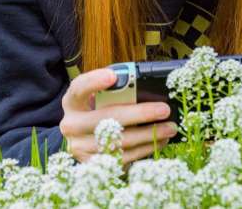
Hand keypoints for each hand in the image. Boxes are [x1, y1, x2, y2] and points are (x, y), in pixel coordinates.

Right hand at [59, 68, 177, 164]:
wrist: (83, 140)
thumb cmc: (97, 111)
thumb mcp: (99, 98)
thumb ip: (115, 90)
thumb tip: (146, 87)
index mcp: (72, 102)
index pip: (79, 87)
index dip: (95, 81)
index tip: (114, 76)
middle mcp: (71, 125)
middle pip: (107, 118)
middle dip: (140, 114)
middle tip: (164, 110)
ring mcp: (80, 147)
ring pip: (119, 141)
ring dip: (148, 135)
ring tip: (169, 128)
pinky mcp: (92, 165)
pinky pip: (122, 158)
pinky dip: (144, 149)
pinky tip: (158, 141)